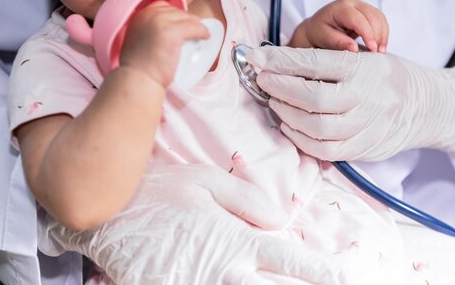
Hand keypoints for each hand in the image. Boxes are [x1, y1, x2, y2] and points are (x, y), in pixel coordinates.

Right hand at [39, 164, 345, 284]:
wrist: (103, 216)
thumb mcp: (205, 180)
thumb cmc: (157, 191)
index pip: (293, 261)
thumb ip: (249, 200)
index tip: (351, 274)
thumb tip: (280, 220)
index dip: (327, 271)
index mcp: (236, 240)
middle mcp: (226, 272)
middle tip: (340, 284)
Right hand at [120, 2, 208, 86]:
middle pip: (178, 12)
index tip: (182, 28)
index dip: (176, 17)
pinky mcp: (172, 32)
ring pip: (188, 19)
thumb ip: (146, 31)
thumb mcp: (137, 39)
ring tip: (200, 37)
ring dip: (196, 27)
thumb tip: (163, 31)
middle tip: (192, 36)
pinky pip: (195, 27)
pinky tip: (205, 37)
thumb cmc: (138, 67)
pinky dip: (203, 32)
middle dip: (187, 22)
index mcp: (140, 14)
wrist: (138, 80)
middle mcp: (149, 14)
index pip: (164, 7)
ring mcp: (161, 21)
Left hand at [247, 46, 454, 161]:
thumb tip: (275, 62)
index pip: (314, 63)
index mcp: (363, 68)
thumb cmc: (385, 76)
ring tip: (274, 102)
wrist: (426, 105)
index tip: (257, 57)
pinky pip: (325, 150)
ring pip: (316, 127)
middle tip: (264, 79)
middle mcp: (366, 98)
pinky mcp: (363, 149)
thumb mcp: (363, 57)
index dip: (280, 60)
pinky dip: (300, 139)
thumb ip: (325, 62)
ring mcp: (366, 127)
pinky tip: (289, 125)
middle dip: (280, 88)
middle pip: (312, 97)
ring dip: (287, 113)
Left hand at [291, 0, 388, 52]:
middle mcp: (353, 3)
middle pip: (372, 16)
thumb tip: (354, 49)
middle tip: (377, 53)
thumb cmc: (319, 32)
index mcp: (340, 8)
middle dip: (377, 35)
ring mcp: (362, 5)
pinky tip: (380, 45)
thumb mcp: (324, 38)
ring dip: (382, 35)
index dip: (368, 34)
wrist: (318, 25)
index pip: (358, 19)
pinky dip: (382, 33)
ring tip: (380, 52)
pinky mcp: (367, 11)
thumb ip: (339, 42)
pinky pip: (380, 20)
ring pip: (379, 17)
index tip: (372, 49)